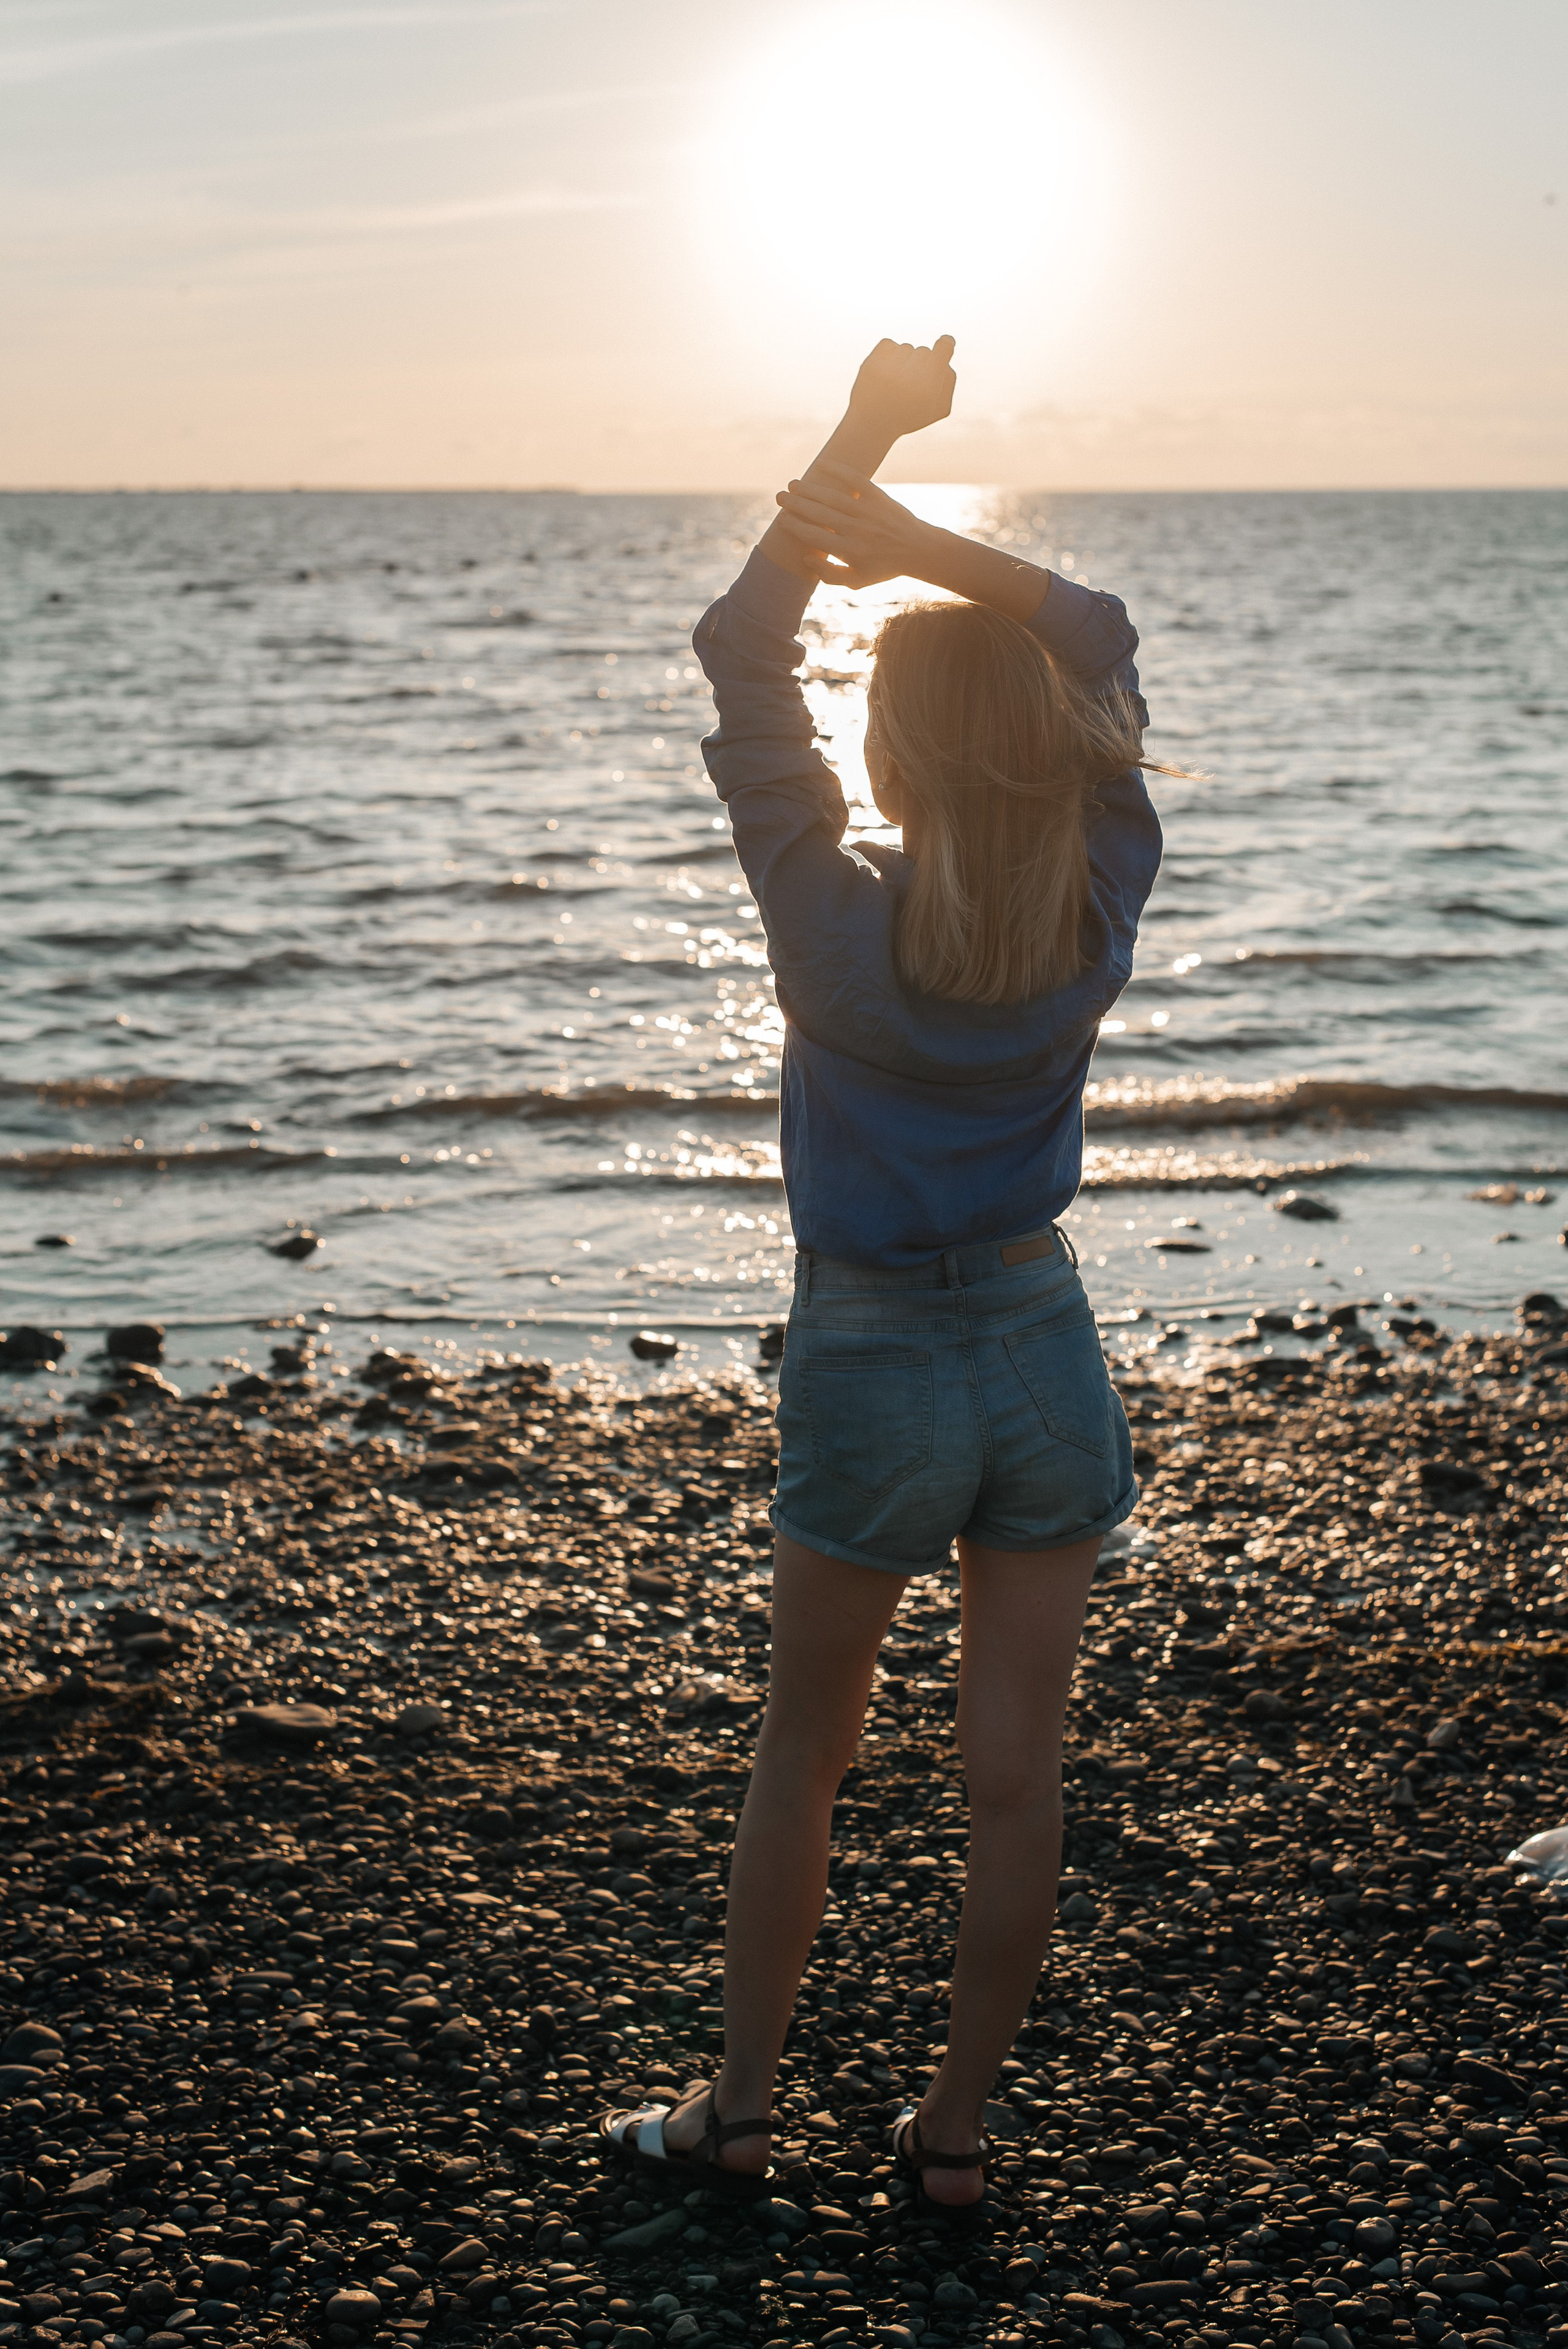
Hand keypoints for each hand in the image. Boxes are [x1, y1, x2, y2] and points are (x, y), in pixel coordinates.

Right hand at [771, 460, 935, 589]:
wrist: (918, 550)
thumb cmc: (883, 567)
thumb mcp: (856, 580)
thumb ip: (829, 574)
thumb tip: (805, 557)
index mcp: (850, 552)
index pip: (815, 537)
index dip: (796, 527)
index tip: (781, 520)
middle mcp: (857, 530)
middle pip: (820, 514)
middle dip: (797, 505)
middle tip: (780, 497)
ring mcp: (868, 511)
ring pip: (833, 497)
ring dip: (811, 489)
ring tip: (793, 484)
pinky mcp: (878, 496)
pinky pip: (856, 479)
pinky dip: (839, 470)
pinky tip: (822, 464)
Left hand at [845, 334, 955, 437]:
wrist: (872, 424)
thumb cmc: (909, 416)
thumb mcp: (937, 408)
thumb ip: (949, 382)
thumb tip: (946, 359)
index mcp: (929, 384)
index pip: (943, 348)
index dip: (946, 344)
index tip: (946, 342)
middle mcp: (910, 373)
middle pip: (924, 351)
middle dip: (921, 364)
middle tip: (910, 386)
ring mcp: (890, 366)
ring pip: (906, 348)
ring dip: (904, 361)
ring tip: (895, 384)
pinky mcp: (872, 360)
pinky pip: (889, 344)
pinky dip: (889, 355)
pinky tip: (885, 374)